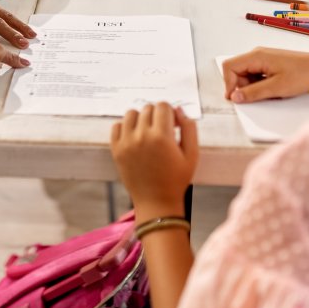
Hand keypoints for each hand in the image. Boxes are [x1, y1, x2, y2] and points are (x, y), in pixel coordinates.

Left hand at [110, 103, 197, 221]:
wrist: (156, 202)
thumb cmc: (176, 180)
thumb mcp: (192, 154)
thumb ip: (189, 128)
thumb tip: (179, 110)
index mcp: (161, 136)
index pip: (163, 106)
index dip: (170, 112)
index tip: (173, 124)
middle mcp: (141, 136)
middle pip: (148, 108)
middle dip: (157, 115)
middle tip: (162, 130)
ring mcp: (126, 142)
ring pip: (131, 113)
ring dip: (141, 118)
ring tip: (148, 132)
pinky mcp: (116, 149)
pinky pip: (117, 126)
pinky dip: (125, 127)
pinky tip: (135, 136)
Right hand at [222, 47, 308, 102]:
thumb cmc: (303, 74)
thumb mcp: (276, 88)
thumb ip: (253, 93)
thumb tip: (235, 97)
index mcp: (256, 56)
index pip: (230, 67)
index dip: (229, 84)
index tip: (235, 98)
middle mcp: (257, 54)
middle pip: (236, 71)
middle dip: (241, 86)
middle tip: (256, 97)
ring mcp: (264, 58)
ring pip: (246, 74)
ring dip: (252, 87)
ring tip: (269, 92)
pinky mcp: (270, 63)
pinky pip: (256, 75)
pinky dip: (260, 84)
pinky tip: (273, 89)